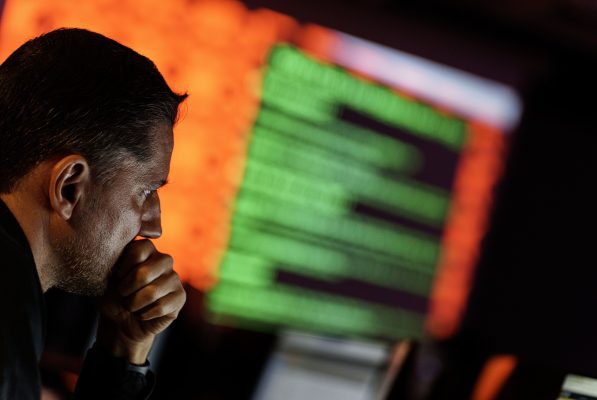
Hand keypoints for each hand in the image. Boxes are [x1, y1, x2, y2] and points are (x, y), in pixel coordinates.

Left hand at [96, 239, 185, 363]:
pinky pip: (160, 307)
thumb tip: (110, 255)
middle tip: (122, 294)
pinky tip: (143, 313)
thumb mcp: (105, 278)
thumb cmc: (113, 295)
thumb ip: (110, 263)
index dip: (121, 269)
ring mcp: (175, 278)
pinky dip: (144, 314)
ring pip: (151, 293)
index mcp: (147, 248)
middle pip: (143, 273)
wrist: (121, 321)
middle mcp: (164, 259)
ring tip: (131, 305)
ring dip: (133, 304)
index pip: (137, 251)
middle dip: (125, 290)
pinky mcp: (180, 297)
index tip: (116, 277)